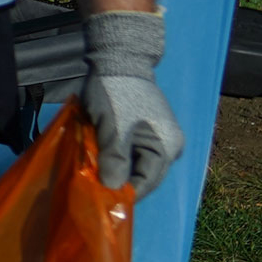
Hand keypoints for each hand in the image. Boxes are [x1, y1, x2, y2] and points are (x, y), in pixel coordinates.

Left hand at [79, 8, 185, 199]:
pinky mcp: (144, 130)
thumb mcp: (113, 128)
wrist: (118, 59)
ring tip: (93, 171)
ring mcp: (157, 137)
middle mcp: (169, 145)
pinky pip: (130, 151)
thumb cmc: (116, 93)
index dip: (125, 193)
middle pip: (142, 175)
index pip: (147, 182)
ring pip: (134, 164)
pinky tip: (98, 157)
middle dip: (118, 181)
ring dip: (114, 168)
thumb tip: (112, 189)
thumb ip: (115, 159)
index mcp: (167, 147)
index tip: (100, 201)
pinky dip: (115, 156)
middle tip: (93, 187)